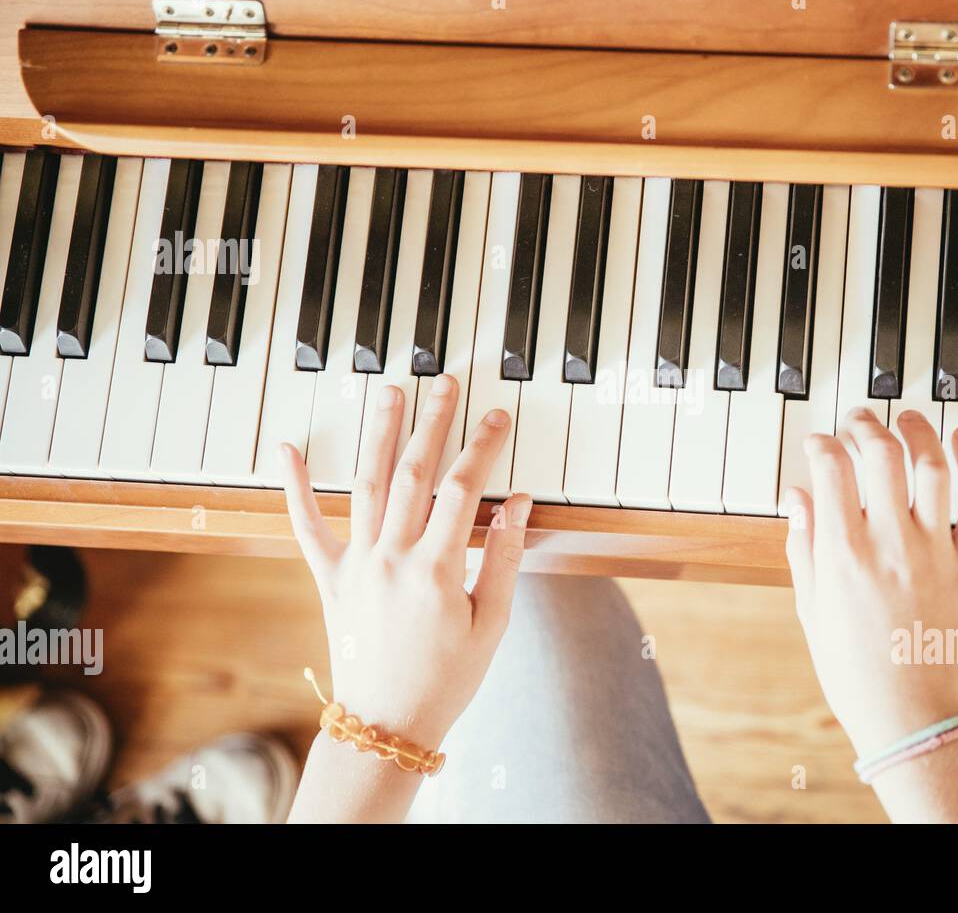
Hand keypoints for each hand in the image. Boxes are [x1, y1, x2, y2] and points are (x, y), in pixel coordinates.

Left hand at [280, 375, 530, 751]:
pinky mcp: (331, 578)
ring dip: (379, 434)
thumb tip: (519, 505)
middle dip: (433, 423)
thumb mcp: (492, 624)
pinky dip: (295, 487)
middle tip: (445, 384)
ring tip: (390, 392)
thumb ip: (506, 559)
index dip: (483, 448)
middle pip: (414, 473)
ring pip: (367, 484)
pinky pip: (307, 527)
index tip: (497, 417)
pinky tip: (287, 451)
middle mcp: (392, 558)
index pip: (463, 490)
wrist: (386, 724)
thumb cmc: (447, 680)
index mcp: (437, 570)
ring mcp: (357, 565)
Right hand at [784, 407, 957, 760]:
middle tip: (859, 421)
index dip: (822, 445)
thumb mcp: (811, 610)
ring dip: (917, 431)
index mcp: (843, 557)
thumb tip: (798, 496)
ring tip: (907, 418)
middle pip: (881, 456)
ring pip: (931, 466)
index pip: (832, 471)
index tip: (819, 444)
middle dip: (865, 426)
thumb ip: (803, 547)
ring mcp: (936, 552)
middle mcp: (890, 546)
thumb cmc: (857, 672)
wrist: (914, 717)